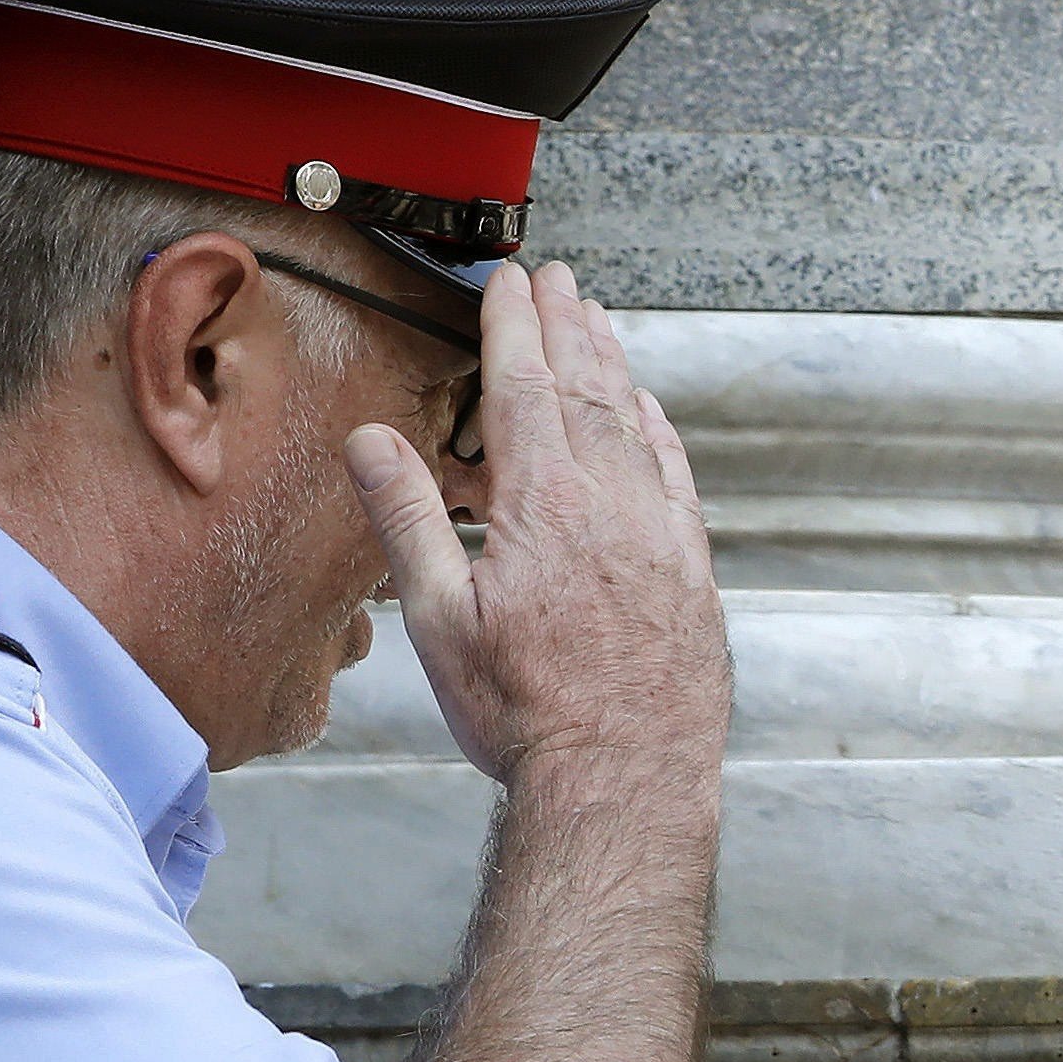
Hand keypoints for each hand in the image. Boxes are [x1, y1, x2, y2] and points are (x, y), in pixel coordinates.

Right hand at [344, 260, 727, 786]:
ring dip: (614, 367)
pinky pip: (678, 482)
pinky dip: (660, 434)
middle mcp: (612, 509)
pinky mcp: (694, 578)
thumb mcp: (440, 620)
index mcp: (543, 507)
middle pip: (586, 392)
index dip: (514, 327)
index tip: (510, 282)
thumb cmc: (527, 715)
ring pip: (636, 429)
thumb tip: (369, 440)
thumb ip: (407, 519)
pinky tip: (650, 413)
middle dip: (568, 326)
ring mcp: (662, 541)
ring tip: (598, 321)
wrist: (624, 783)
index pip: (525, 389)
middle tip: (558, 278)